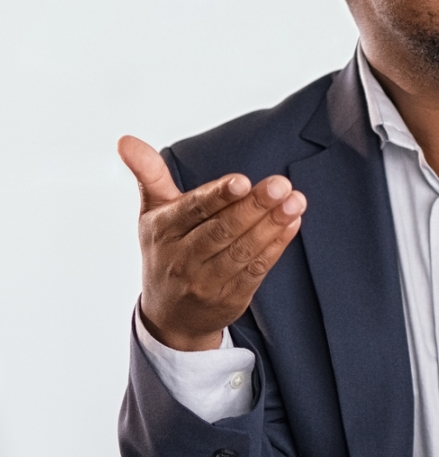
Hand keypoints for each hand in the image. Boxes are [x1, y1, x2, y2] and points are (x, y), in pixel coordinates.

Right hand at [119, 135, 306, 351]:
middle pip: (223, 229)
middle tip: (281, 185)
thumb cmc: (166, 250)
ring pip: (243, 249)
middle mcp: (182, 257)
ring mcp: (207, 280)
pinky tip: (292, 223)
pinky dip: (277, 245)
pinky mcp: (231, 296)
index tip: (243, 181)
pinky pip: (257, 268)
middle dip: (254, 206)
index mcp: (163, 230)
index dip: (218, 196)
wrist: (170, 316)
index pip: (194, 210)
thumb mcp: (153, 213)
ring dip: (272, 224)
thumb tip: (126, 140)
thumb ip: (149, 174)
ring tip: (296, 201)